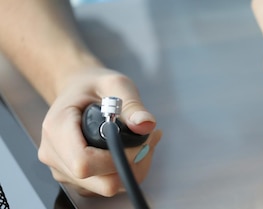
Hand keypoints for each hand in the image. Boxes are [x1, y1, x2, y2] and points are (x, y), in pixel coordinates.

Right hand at [37, 68, 161, 196]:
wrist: (78, 90)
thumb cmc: (95, 86)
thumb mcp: (117, 84)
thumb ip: (132, 105)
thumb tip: (146, 125)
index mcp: (57, 128)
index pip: (84, 163)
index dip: (118, 158)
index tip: (140, 141)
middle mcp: (54, 154)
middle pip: (100, 182)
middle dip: (133, 165)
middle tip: (150, 139)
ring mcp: (63, 169)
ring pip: (108, 186)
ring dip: (133, 167)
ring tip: (142, 139)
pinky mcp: (76, 178)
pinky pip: (107, 185)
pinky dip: (127, 170)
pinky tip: (132, 149)